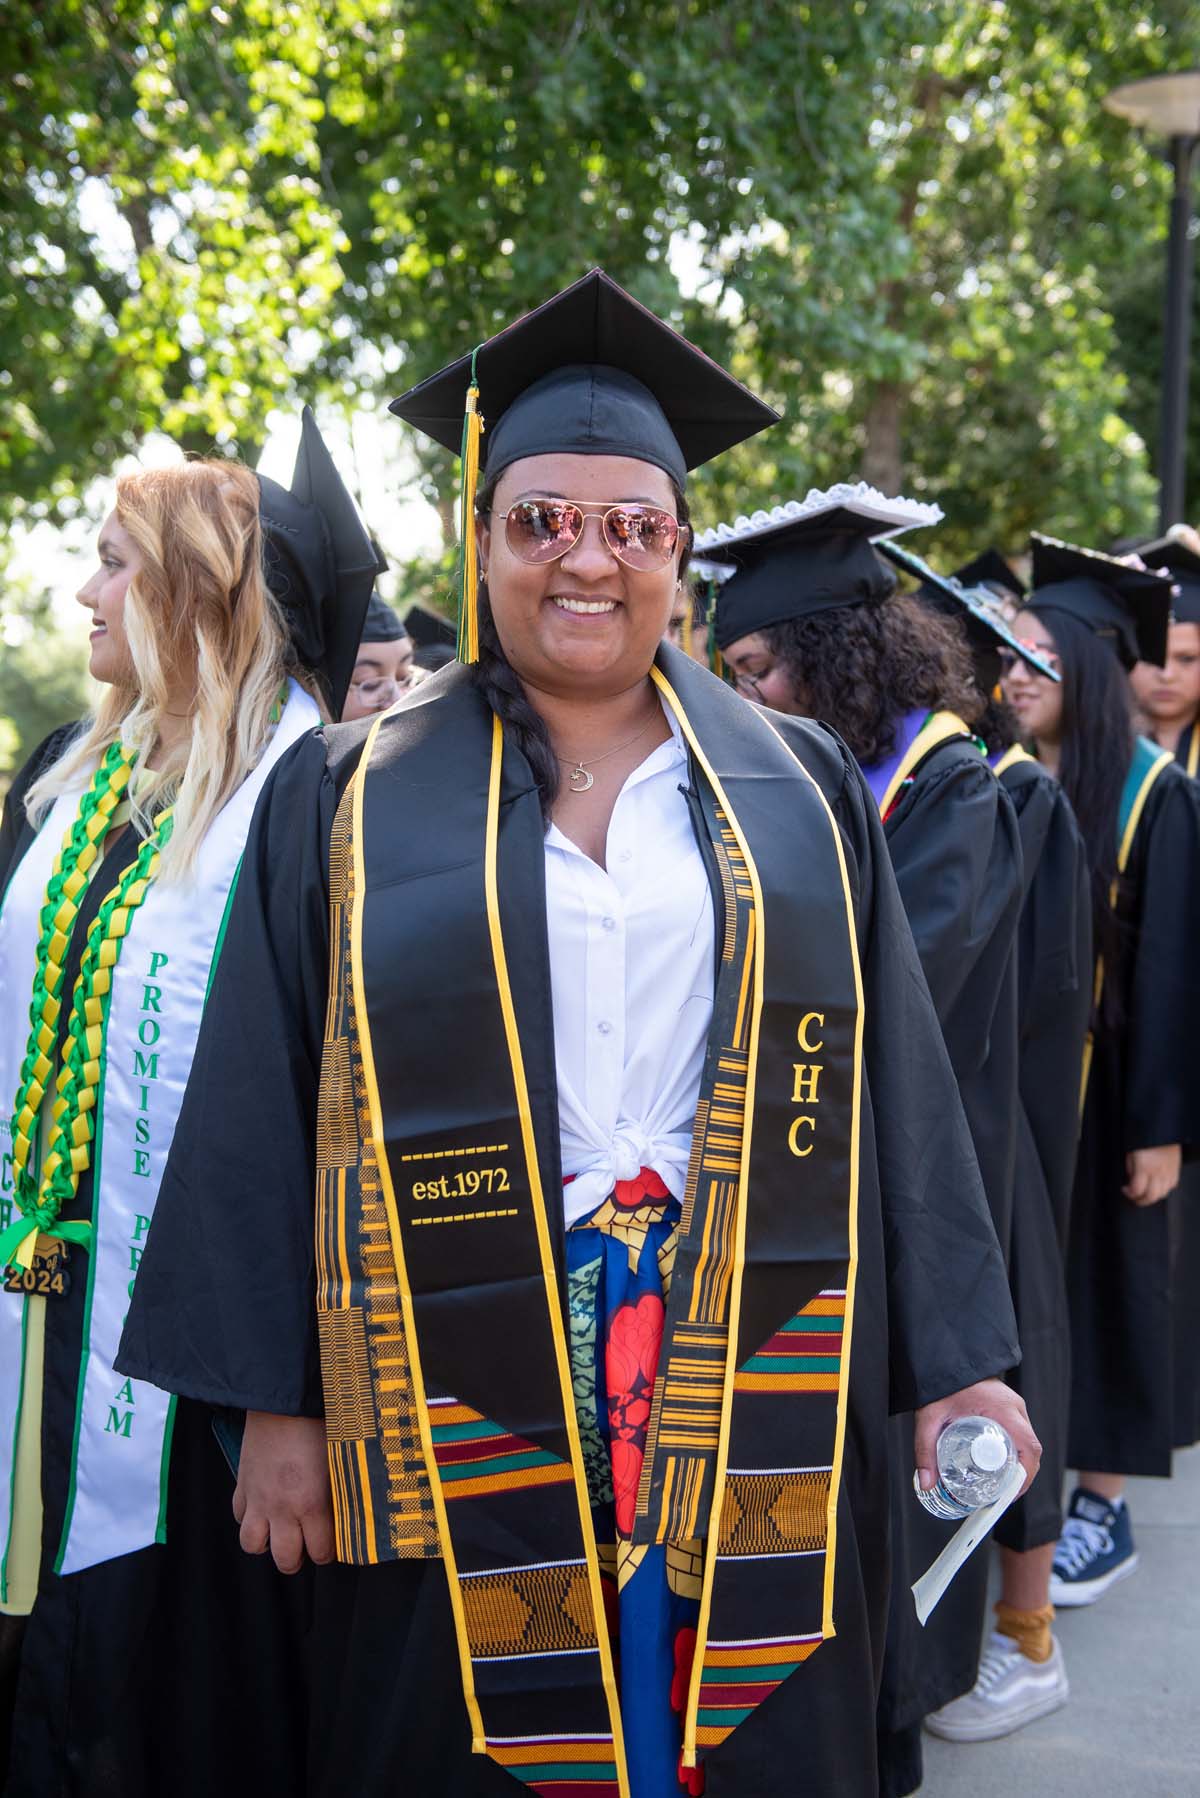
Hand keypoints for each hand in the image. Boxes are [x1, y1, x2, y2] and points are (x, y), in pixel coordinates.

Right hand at [233, 1411, 334, 1573]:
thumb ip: (339, 1490)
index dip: (327, 1553)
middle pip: (284, 1559)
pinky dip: (249, 1517)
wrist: (281, 1400)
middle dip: (297, 1560)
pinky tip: (262, 1507)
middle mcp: (281, 1508)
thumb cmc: (317, 1423)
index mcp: (311, 1503)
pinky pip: (239, 1515)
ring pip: (252, 1544)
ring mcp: (258, 1498)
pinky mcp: (242, 1483)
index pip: (320, 1551)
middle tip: (305, 1548)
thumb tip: (348, 1508)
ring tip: (279, 1532)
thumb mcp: (338, 1460)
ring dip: (267, 1543)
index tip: (332, 1546)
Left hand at [914, 1379, 1040, 1498]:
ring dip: (1018, 1463)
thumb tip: (926, 1483)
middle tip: (1002, 1493)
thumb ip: (925, 1450)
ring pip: (1026, 1441)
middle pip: (1030, 1448)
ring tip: (999, 1483)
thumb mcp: (930, 1418)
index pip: (1030, 1447)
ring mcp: (1013, 1405)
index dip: (1026, 1475)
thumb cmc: (940, 1382)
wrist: (944, 1356)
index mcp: (1004, 1409)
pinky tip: (998, 1463)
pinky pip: (1019, 1432)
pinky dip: (1014, 1450)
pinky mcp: (1008, 1405)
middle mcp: (1014, 1407)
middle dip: (1021, 1474)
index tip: (1012, 1493)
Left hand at [1123, 1144, 1180, 1206]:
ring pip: (1162, 1194)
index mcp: (1144, 1167)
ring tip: (1145, 1192)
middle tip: (1134, 1197)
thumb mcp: (1130, 1152)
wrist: (1162, 1132)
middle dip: (1141, 1201)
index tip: (1125, 1190)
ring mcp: (1168, 1173)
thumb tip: (1131, 1180)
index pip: (1137, 1190)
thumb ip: (1130, 1168)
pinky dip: (1163, 1190)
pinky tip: (1156, 1185)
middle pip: (1151, 1197)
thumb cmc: (1144, 1139)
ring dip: (1152, 1196)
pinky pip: (1171, 1187)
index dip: (1129, 1193)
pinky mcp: (1175, 1171)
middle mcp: (1157, 1173)